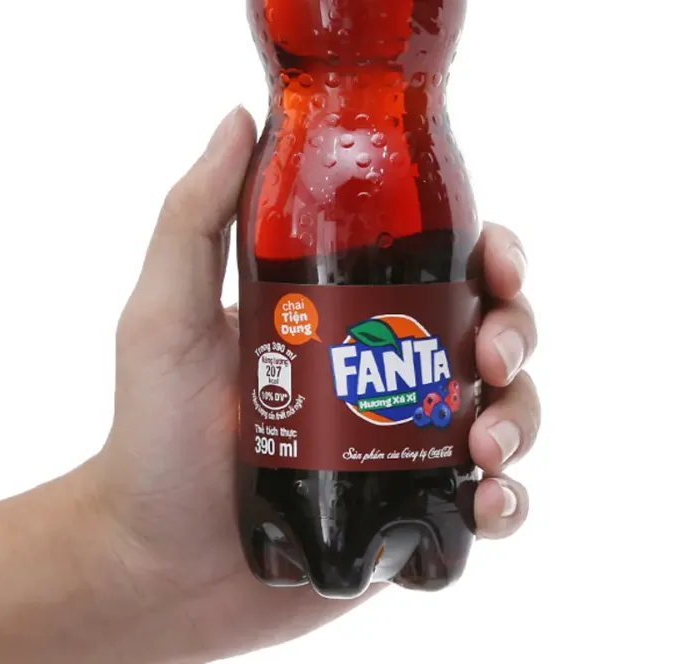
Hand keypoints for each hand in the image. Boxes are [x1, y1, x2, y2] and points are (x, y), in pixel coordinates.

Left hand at [86, 106, 540, 660]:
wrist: (154, 561)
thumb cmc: (153, 432)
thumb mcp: (165, 312)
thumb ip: (195, 214)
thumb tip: (240, 114)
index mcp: (350, 307)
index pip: (445, 260)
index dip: (494, 254)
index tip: (498, 264)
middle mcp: (390, 366)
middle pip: (493, 328)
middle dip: (518, 333)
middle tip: (492, 361)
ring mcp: (407, 439)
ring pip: (509, 409)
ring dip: (523, 418)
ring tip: (485, 447)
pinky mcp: (414, 509)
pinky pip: (492, 500)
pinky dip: (511, 501)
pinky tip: (490, 502)